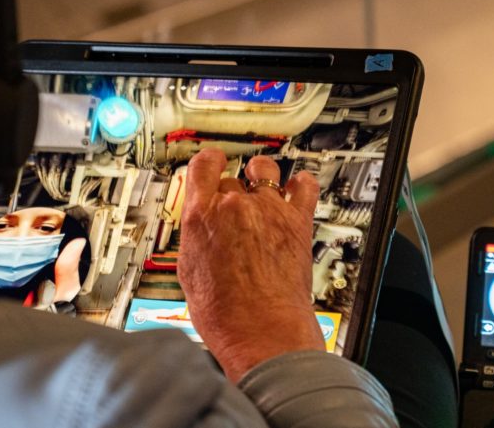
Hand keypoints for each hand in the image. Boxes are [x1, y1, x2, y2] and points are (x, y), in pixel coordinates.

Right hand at [178, 148, 324, 382]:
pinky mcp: (297, 221)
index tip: (212, 163)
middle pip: (231, 180)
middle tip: (233, 207)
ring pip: (265, 171)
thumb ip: (196, 237)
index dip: (208, 162)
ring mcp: (268, 210)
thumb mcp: (189, 270)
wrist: (261, 331)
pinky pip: (304, 186)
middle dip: (231, 191)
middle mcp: (235, 206)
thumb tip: (200, 229)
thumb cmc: (225, 312)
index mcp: (202, 216)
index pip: (202, 166)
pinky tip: (297, 187)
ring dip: (261, 175)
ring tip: (262, 182)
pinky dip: (300, 183)